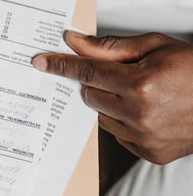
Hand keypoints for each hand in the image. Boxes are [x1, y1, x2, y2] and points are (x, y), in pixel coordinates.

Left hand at [32, 31, 192, 163]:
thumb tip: (73, 41)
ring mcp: (145, 138)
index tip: (41, 62)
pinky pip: (118, 135)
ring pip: (101, 116)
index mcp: (140, 84)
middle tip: (116, 74)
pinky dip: (123, 121)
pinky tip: (148, 111)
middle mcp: (140, 114)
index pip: (86, 72)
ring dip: (109, 103)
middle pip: (89, 95)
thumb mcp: (154, 46)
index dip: (61, 65)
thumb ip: (108, 47)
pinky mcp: (150, 154)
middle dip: (94, 82)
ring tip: (139, 92)